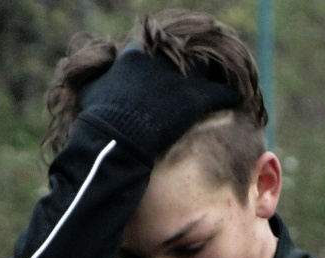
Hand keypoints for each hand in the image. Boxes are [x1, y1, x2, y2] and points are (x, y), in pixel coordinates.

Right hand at [77, 44, 241, 160]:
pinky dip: (231, 97)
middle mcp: (162, 61)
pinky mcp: (197, 97)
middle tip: (198, 81)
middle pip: (186, 56)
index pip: (157, 50)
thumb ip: (94, 80)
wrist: (116, 140)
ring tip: (220, 89)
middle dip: (192, 69)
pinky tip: (235, 104)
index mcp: (135, 57)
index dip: (165, 65)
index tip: (169, 76)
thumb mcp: (89, 93)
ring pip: (209, 69)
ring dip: (215, 79)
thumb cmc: (98, 122)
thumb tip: (92, 78)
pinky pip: (224, 92)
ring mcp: (181, 78)